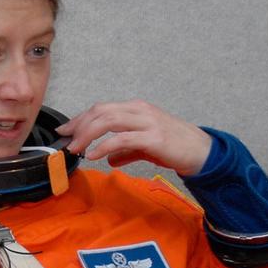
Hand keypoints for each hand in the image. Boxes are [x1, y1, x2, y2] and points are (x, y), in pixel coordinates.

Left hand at [56, 100, 211, 176]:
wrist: (202, 152)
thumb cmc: (175, 147)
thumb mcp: (146, 146)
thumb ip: (126, 150)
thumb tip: (109, 159)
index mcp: (136, 109)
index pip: (102, 108)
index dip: (80, 118)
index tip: (65, 130)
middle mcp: (140, 110)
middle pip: (101, 111)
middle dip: (79, 125)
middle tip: (66, 140)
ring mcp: (147, 122)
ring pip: (108, 121)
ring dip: (87, 134)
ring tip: (76, 149)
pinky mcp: (153, 137)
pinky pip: (122, 138)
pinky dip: (104, 146)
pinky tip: (94, 155)